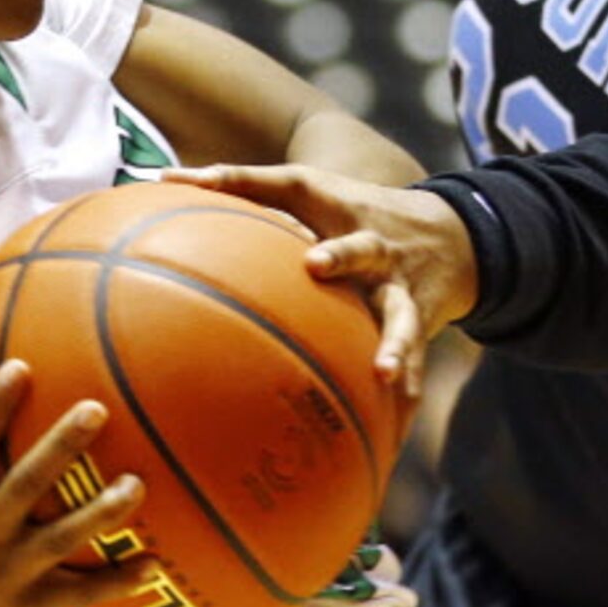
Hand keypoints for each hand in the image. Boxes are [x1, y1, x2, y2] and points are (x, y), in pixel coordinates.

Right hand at [0, 361, 152, 606]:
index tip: (21, 366)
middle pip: (25, 486)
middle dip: (60, 448)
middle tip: (96, 408)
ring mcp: (10, 574)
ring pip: (60, 541)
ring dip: (99, 514)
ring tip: (137, 483)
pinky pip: (82, 594)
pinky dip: (119, 582)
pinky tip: (155, 563)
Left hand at [165, 164, 480, 397]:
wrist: (449, 232)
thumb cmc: (349, 210)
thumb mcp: (303, 187)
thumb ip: (236, 182)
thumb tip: (158, 177)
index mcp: (338, 213)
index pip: (299, 194)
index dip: (263, 191)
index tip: (274, 233)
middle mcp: (373, 247)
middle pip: (360, 248)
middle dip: (341, 257)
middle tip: (315, 265)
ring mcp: (400, 287)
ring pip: (400, 316)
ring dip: (394, 344)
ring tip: (383, 375)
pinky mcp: (419, 321)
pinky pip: (413, 363)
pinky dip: (405, 393)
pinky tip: (397, 430)